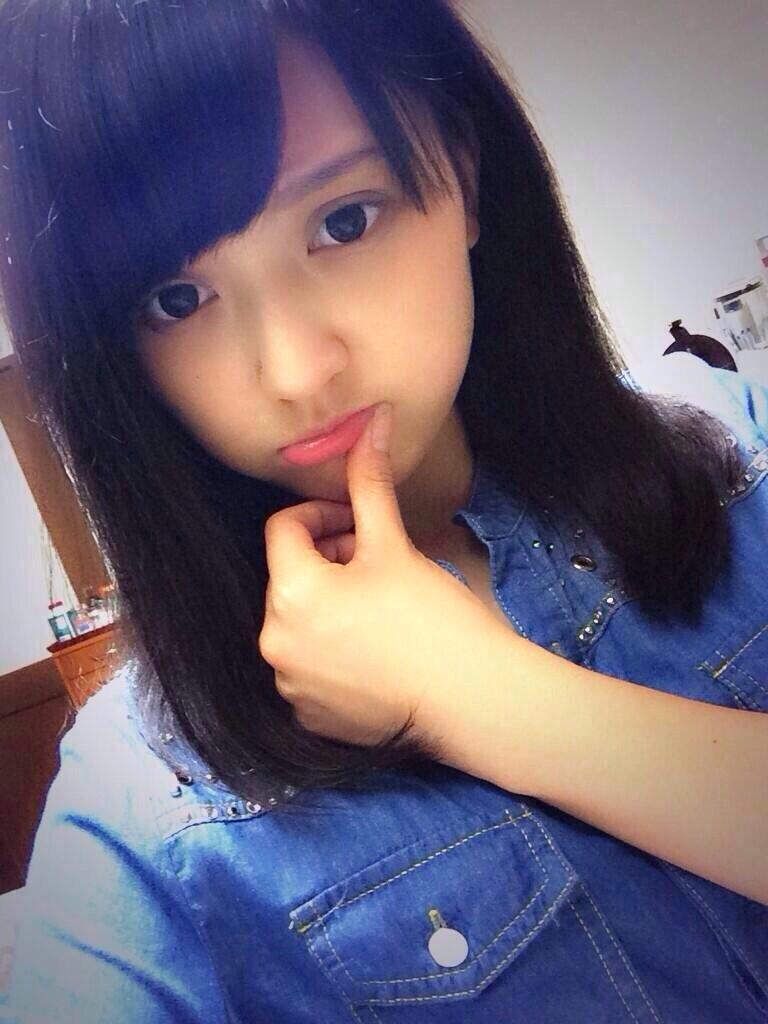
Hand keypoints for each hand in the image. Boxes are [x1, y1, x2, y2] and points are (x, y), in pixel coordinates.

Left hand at [258, 403, 507, 747]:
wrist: (470, 698)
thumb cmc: (433, 618)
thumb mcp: (395, 544)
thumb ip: (370, 483)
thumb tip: (371, 420)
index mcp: (290, 591)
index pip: (284, 528)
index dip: (323, 514)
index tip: (361, 522)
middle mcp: (275, 641)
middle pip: (289, 576)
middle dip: (328, 560)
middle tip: (379, 566)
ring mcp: (290, 683)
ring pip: (299, 621)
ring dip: (329, 605)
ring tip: (381, 610)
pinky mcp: (309, 716)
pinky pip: (308, 665)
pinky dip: (332, 650)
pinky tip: (376, 650)